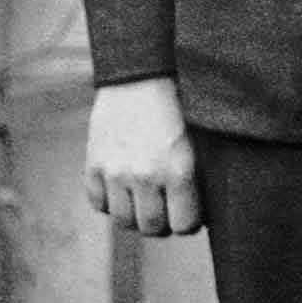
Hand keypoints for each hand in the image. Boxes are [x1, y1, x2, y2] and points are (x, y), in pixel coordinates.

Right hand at [84, 77, 202, 235]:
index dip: (189, 222)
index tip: (191, 213)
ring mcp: (116, 172)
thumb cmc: (180, 103)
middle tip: (168, 209)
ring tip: (146, 200)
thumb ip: (200, 173)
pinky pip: (99, 204)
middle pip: (152, 228)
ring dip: (136, 215)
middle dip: (163, 223)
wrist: (141, 74)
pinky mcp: (93, 165)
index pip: (184, 225)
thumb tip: (207, 210)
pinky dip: (110, 201)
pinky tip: (124, 187)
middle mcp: (146, 175)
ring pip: (124, 221)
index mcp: (180, 169)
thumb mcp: (200, 137)